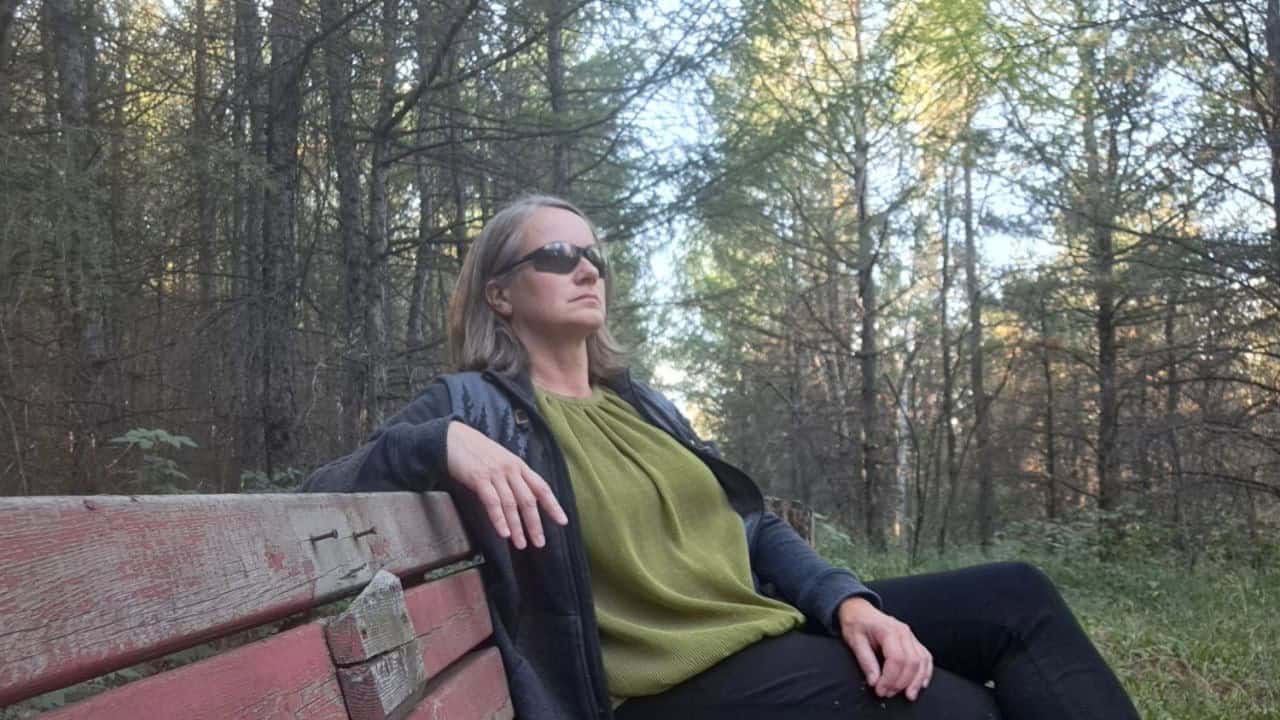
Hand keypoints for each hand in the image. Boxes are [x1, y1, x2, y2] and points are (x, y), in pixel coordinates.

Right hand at [446, 421, 568, 548]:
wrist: (454, 437)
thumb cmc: (478, 451)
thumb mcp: (501, 461)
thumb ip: (513, 478)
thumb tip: (524, 501)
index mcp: (519, 465)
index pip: (541, 487)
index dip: (553, 505)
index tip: (563, 521)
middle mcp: (511, 469)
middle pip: (528, 500)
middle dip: (535, 523)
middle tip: (540, 543)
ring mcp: (496, 474)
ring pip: (511, 504)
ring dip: (517, 526)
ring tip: (521, 544)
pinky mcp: (479, 478)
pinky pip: (492, 502)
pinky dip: (499, 519)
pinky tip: (504, 533)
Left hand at [837, 597, 932, 701]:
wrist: (859, 610)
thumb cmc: (856, 624)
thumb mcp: (854, 640)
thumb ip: (865, 661)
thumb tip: (874, 681)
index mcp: (889, 630)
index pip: (896, 659)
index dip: (890, 678)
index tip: (880, 690)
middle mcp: (904, 632)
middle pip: (912, 662)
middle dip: (901, 683)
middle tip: (888, 693)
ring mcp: (911, 636)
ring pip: (922, 661)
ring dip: (916, 681)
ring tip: (907, 695)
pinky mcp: (913, 642)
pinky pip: (926, 657)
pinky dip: (926, 672)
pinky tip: (921, 684)